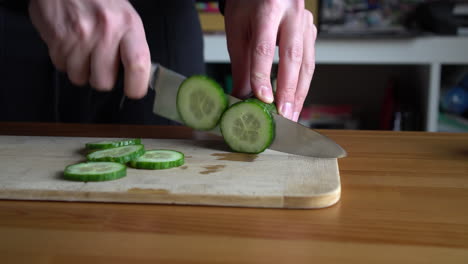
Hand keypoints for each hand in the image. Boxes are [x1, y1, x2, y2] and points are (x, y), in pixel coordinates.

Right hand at [29, 0, 150, 98]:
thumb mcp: (125, 17)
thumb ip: (132, 46)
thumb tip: (138, 76)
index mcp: (129, 25)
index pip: (138, 65)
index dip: (136, 86)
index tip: (133, 91)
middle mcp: (105, 31)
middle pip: (104, 82)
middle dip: (101, 78)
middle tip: (101, 63)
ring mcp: (80, 36)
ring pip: (80, 78)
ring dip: (81, 69)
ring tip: (83, 49)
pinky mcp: (57, 38)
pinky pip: (61, 66)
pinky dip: (64, 59)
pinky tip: (69, 42)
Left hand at [224, 0, 316, 120]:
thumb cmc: (248, 3)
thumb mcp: (237, 29)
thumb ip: (240, 64)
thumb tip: (240, 97)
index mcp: (267, 9)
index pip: (264, 47)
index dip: (263, 75)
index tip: (262, 99)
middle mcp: (292, 14)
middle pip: (293, 57)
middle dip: (288, 90)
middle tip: (283, 115)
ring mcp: (306, 22)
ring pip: (307, 62)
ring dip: (299, 92)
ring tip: (291, 115)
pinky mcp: (311, 31)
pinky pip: (310, 61)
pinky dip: (303, 83)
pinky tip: (297, 99)